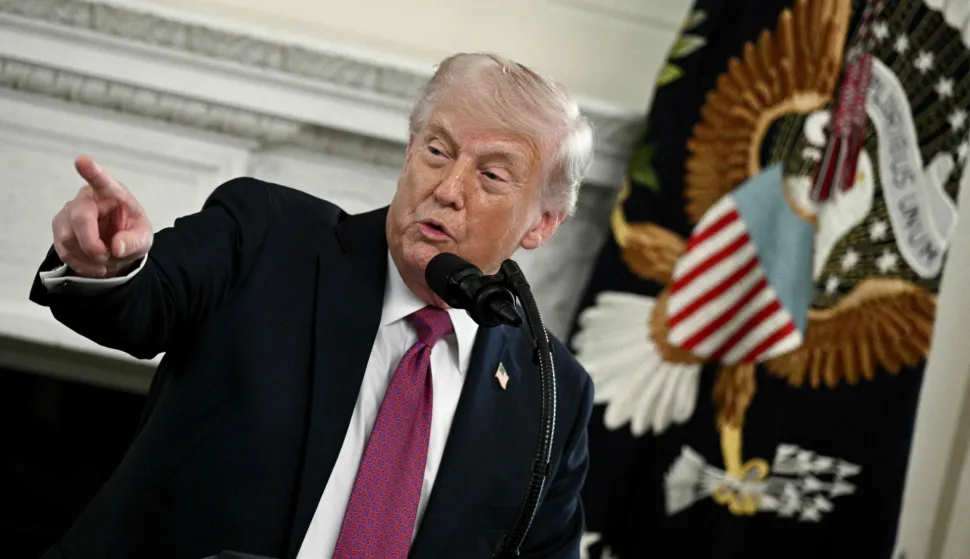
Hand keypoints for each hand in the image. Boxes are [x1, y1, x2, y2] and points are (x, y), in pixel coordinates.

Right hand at [52, 156, 152, 277]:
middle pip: (80, 218)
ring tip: (104, 261)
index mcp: (112, 193)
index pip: (101, 181)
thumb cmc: (131, 234)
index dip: (91, 172)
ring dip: (86, 257)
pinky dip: (79, 264)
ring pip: (67, 237)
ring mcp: (69, 212)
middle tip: (106, 257)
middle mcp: (87, 198)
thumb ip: (134, 241)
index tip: (82, 161)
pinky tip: (93, 267)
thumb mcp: (143, 239)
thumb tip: (117, 247)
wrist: (117, 249)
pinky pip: (63, 249)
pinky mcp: (60, 228)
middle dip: (92, 245)